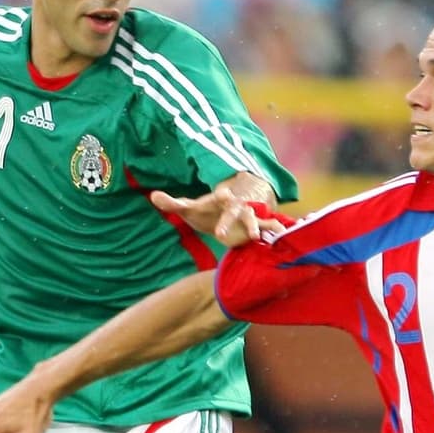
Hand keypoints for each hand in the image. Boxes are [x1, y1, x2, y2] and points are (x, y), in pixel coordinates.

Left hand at [151, 187, 283, 247]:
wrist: (235, 209)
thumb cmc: (210, 210)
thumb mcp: (191, 207)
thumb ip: (173, 203)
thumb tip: (153, 196)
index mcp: (220, 200)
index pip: (220, 197)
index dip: (222, 195)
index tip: (223, 194)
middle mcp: (237, 207)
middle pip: (237, 211)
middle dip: (235, 219)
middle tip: (226, 232)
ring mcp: (250, 217)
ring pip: (255, 220)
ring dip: (257, 227)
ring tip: (257, 237)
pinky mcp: (259, 228)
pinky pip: (270, 228)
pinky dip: (275, 231)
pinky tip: (280, 238)